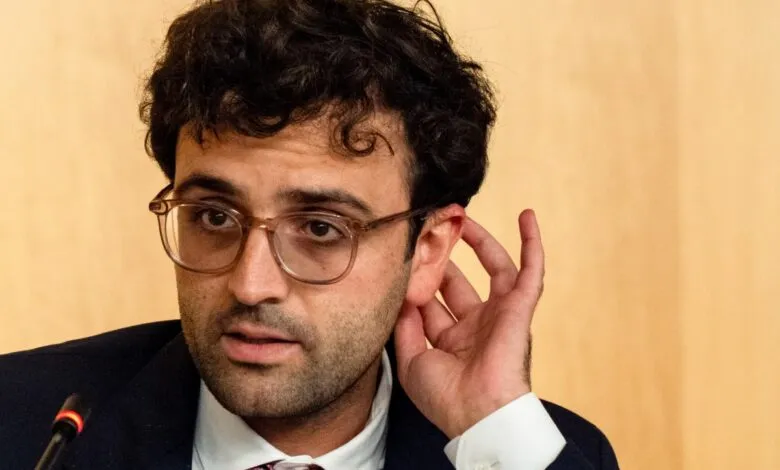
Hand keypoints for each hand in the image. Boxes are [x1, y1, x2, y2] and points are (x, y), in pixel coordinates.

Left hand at [394, 209, 544, 438]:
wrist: (477, 414)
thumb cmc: (446, 397)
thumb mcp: (412, 361)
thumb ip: (405, 326)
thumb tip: (400, 296)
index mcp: (453, 341)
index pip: (433, 302)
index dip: (419, 279)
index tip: (404, 255)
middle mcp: (477, 325)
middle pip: (458, 282)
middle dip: (444, 257)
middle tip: (430, 230)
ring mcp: (500, 315)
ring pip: (493, 269)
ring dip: (481, 242)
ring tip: (464, 217)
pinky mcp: (520, 308)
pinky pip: (532, 271)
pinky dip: (532, 244)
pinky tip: (526, 217)